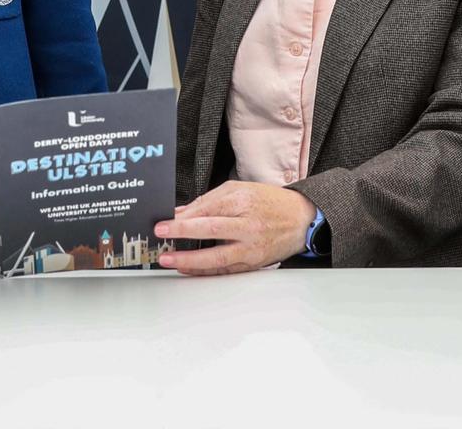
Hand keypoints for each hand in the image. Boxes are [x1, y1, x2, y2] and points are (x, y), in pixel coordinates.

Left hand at [153, 181, 314, 274]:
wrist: (300, 220)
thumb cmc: (269, 202)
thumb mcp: (239, 190)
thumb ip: (208, 201)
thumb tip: (181, 212)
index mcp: (244, 202)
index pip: (208, 209)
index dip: (183, 218)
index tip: (163, 223)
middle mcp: (249, 227)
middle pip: (211, 231)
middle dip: (182, 235)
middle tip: (162, 238)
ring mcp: (251, 248)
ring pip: (218, 258)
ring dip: (190, 261)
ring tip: (170, 260)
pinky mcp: (253, 264)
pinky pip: (225, 270)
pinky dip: (205, 271)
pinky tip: (189, 268)